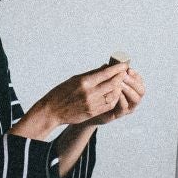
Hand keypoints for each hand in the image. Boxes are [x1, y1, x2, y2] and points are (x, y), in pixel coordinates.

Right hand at [20, 61, 135, 135]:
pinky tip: (114, 94)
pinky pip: (109, 105)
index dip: (117, 69)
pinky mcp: (93, 112)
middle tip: (124, 73)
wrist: (52, 111)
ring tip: (120, 83)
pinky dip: (114, 98)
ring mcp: (92, 104)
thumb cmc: (62, 92)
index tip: (124, 64)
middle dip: (120, 77)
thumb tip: (106, 67)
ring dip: (118, 88)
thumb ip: (92, 74)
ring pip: (113, 95)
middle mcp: (89, 93)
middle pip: (112, 84)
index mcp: (84, 82)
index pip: (106, 73)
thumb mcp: (75, 79)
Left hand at [84, 67, 144, 125]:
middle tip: (124, 76)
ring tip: (120, 83)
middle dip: (133, 82)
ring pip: (136, 99)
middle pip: (141, 90)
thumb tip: (107, 65)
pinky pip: (124, 107)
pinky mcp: (120, 114)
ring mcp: (128, 107)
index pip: (139, 81)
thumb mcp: (104, 81)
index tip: (128, 69)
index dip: (135, 75)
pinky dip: (122, 99)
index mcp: (132, 88)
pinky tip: (117, 93)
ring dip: (129, 90)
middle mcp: (133, 98)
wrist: (93, 108)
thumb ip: (108, 74)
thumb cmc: (100, 92)